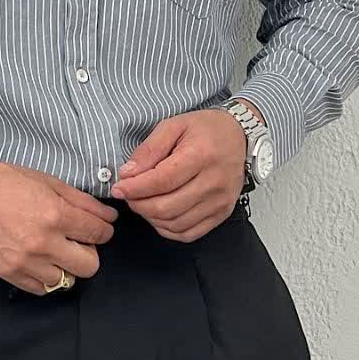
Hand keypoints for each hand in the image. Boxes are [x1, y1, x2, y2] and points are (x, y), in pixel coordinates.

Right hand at [0, 155, 119, 295]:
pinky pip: (42, 289)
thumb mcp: (48, 181)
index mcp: (54, 215)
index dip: (104, 230)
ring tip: (55, 248)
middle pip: (89, 265)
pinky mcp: (9, 273)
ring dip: (66, 265)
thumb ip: (82, 201)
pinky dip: (46, 276)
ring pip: (66, 280)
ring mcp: (25, 262)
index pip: (98, 234)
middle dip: (90, 251)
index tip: (99, 228)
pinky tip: (40, 259)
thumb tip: (108, 217)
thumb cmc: (6, 182)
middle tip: (78, 240)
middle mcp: (42, 243)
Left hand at [110, 110, 248, 241]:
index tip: (119, 188)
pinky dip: (168, 229)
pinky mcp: (221, 214)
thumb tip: (128, 173)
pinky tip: (159, 215)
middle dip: (139, 204)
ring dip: (151, 217)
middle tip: (128, 195)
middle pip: (167, 206)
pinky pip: (189, 233)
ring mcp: (220, 201)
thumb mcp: (174, 125)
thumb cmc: (206, 129)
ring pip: (176, 223)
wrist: (239, 136)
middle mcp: (214, 182)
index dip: (136, 188)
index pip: (162, 180)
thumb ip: (150, 149)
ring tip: (142, 202)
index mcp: (201, 155)